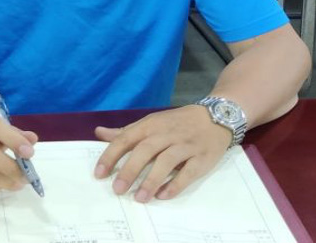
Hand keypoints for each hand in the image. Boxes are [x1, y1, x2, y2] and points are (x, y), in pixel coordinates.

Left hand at [94, 105, 230, 201]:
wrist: (216, 117)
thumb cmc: (177, 123)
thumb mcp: (151, 122)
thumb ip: (125, 131)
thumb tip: (99, 133)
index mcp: (151, 124)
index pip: (127, 138)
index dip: (111, 155)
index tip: (99, 174)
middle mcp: (167, 133)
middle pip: (145, 150)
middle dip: (130, 170)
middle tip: (117, 189)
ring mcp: (185, 145)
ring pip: (167, 161)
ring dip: (151, 180)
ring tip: (139, 198)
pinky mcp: (202, 157)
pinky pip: (188, 172)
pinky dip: (176, 184)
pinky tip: (163, 195)